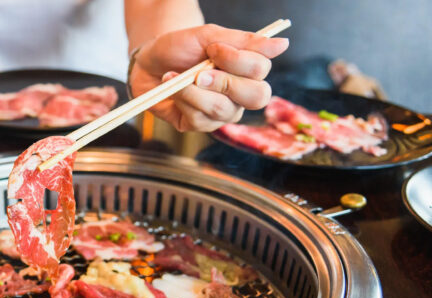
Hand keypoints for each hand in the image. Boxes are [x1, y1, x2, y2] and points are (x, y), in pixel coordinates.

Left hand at [129, 24, 288, 131]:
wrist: (149, 62)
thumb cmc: (181, 47)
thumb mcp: (209, 37)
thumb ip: (243, 41)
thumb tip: (282, 44)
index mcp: (248, 70)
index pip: (261, 69)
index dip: (238, 60)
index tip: (213, 48)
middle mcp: (241, 95)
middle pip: (257, 97)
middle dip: (226, 82)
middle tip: (200, 72)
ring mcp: (222, 113)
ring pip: (223, 109)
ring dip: (196, 91)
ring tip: (178, 77)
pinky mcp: (200, 125)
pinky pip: (199, 119)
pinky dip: (183, 100)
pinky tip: (172, 89)